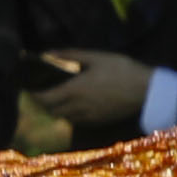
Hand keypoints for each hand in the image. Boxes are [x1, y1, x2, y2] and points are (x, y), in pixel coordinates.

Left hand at [36, 49, 159, 137]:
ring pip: (62, 117)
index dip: (34, 95)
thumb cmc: (121, 69)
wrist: (146, 91)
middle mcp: (77, 107)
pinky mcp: (96, 123)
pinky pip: (76, 121)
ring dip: (56, 109)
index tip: (29, 87)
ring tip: (57, 97)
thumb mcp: (96, 57)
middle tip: (42, 91)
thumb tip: (47, 53)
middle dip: (43, 102)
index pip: (44, 98)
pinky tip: (74, 104)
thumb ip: (70, 55)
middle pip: (51, 110)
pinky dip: (69, 114)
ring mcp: (87, 118)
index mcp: (74, 90)